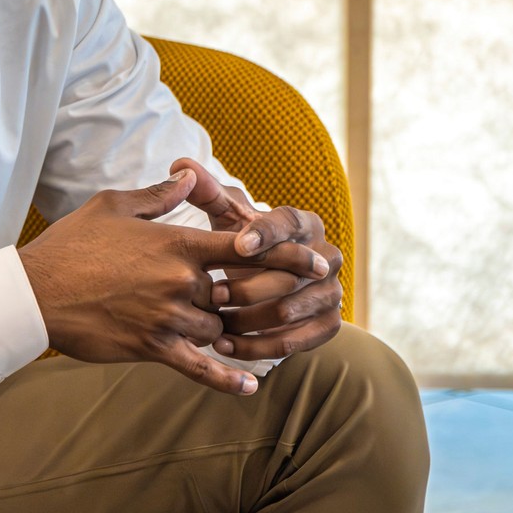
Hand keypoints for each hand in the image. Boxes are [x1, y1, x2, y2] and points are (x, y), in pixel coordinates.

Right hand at [17, 169, 328, 395]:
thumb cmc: (71, 245)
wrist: (34, 293)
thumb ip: (159, 196)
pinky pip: (199, 367)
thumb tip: (189, 177)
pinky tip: (250, 385)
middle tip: (297, 301)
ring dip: (230, 331)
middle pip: (238, 294)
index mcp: (176, 243)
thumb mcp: (113, 206)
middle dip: (261, 298)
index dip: (287, 253)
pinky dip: (227, 379)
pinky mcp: (152, 348)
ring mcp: (168, 317)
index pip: (246, 247)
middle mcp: (180, 281)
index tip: (320, 260)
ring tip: (250, 334)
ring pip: (220, 329)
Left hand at [171, 157, 342, 361]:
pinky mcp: (328, 324)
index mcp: (304, 223)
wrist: (266, 280)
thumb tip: (180, 165)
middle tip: (214, 294)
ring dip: (250, 321)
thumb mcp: (225, 216)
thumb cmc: (241, 241)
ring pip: (291, 311)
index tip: (237, 244)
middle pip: (290, 274)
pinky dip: (260, 347)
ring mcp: (332, 292)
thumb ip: (206, 192)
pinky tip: (228, 347)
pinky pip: (296, 341)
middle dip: (249, 286)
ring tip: (215, 325)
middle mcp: (326, 256)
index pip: (288, 223)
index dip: (264, 233)